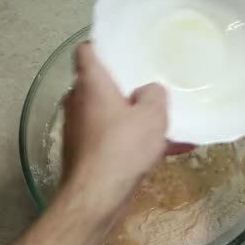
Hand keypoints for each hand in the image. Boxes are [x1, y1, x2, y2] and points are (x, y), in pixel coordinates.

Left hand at [63, 43, 167, 199]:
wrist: (97, 197)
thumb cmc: (122, 147)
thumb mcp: (152, 115)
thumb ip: (155, 95)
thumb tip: (148, 93)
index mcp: (90, 84)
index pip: (87, 51)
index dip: (103, 46)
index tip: (123, 51)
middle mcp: (78, 103)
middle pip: (100, 85)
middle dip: (125, 88)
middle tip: (151, 89)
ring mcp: (79, 130)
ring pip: (109, 115)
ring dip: (133, 118)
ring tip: (166, 125)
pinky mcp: (85, 154)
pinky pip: (113, 139)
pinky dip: (133, 142)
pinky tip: (167, 151)